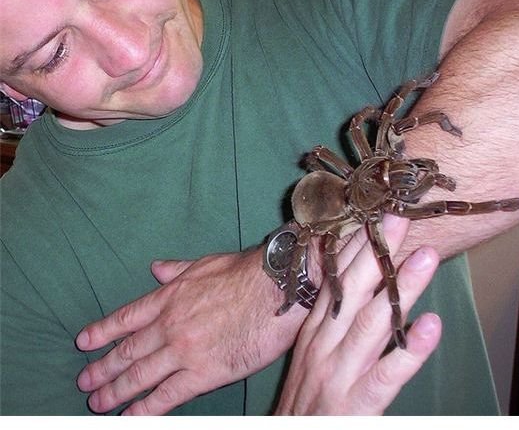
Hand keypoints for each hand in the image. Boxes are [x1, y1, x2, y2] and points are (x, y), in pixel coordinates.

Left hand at [76, 247, 304, 414]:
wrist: (274, 289)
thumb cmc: (244, 272)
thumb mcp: (205, 263)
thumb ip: (177, 269)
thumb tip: (156, 268)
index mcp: (169, 297)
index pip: (127, 318)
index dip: (102, 331)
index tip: (84, 342)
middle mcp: (169, 325)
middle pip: (128, 351)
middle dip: (103, 368)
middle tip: (85, 382)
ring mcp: (183, 350)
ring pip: (140, 376)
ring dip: (115, 391)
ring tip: (97, 402)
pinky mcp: (203, 373)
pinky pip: (167, 395)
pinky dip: (145, 409)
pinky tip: (130, 416)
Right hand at [275, 219, 440, 414]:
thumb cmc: (307, 395)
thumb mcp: (315, 350)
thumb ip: (336, 316)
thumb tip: (362, 278)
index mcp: (316, 328)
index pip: (336, 277)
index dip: (357, 244)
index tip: (378, 213)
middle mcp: (325, 343)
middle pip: (353, 289)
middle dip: (379, 251)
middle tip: (401, 217)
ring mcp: (340, 373)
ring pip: (373, 323)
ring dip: (402, 287)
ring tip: (426, 257)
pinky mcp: (358, 405)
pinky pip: (387, 374)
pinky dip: (410, 349)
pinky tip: (432, 326)